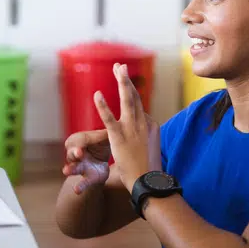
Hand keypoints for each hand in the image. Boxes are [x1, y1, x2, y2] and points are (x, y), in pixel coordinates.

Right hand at [63, 129, 110, 192]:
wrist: (104, 163)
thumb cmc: (101, 146)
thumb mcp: (104, 138)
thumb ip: (105, 134)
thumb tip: (113, 124)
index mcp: (80, 140)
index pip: (81, 139)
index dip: (84, 140)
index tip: (85, 140)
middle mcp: (76, 153)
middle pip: (72, 152)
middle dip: (74, 153)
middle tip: (78, 153)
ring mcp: (80, 166)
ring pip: (73, 167)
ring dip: (70, 169)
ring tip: (66, 171)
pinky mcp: (87, 178)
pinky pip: (82, 182)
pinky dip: (79, 186)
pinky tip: (76, 190)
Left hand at [93, 63, 162, 193]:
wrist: (148, 181)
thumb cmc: (147, 169)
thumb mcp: (149, 147)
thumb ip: (145, 136)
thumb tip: (142, 131)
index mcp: (151, 125)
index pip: (139, 107)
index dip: (131, 92)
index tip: (123, 80)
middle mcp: (144, 123)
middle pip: (135, 97)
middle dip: (126, 80)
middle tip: (121, 66)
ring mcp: (132, 129)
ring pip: (127, 101)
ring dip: (122, 82)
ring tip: (117, 68)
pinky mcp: (119, 137)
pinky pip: (109, 119)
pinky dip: (102, 106)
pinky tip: (97, 94)